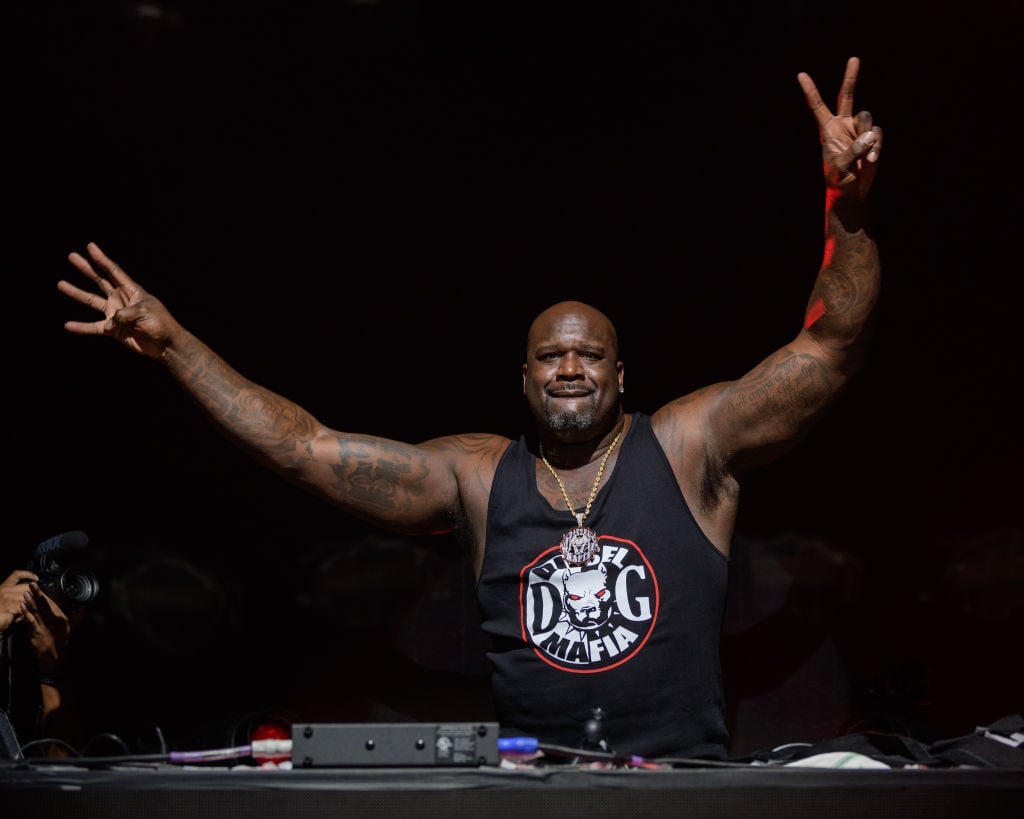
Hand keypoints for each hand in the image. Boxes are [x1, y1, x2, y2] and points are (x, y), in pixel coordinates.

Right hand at [0, 569, 36, 632]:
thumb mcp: (6, 605)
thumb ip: (16, 600)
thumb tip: (29, 600)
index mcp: (3, 588)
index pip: (16, 575)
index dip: (28, 574)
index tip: (36, 578)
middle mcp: (4, 590)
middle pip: (26, 587)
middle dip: (35, 593)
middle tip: (41, 601)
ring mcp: (6, 598)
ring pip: (26, 597)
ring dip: (32, 604)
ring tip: (36, 610)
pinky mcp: (9, 606)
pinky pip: (24, 607)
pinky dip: (27, 612)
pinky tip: (27, 617)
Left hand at [19, 582, 72, 676]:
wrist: (55, 658)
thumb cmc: (62, 644)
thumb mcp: (71, 629)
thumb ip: (76, 618)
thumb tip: (83, 609)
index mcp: (61, 617)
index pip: (52, 603)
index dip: (45, 595)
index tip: (40, 587)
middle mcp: (53, 620)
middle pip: (44, 604)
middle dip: (37, 593)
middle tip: (32, 584)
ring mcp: (44, 625)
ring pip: (36, 611)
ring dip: (30, 601)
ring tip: (26, 592)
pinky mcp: (37, 632)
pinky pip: (30, 620)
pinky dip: (26, 613)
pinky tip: (22, 607)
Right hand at [58, 242, 183, 358]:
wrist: (165, 344)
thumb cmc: (160, 324)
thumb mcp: (144, 313)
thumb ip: (124, 314)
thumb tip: (109, 322)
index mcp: (132, 291)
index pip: (113, 271)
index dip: (102, 259)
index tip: (90, 246)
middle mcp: (121, 299)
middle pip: (100, 281)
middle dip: (86, 269)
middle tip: (72, 256)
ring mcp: (116, 314)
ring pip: (92, 301)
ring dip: (77, 293)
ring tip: (61, 284)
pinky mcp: (114, 330)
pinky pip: (94, 327)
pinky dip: (81, 327)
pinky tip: (68, 325)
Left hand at [798, 56, 882, 197]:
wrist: (852, 192)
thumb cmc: (838, 181)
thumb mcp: (841, 167)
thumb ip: (853, 151)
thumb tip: (869, 136)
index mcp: (827, 130)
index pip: (817, 106)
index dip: (810, 91)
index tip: (801, 75)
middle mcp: (842, 126)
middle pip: (846, 96)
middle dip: (851, 77)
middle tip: (854, 58)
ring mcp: (857, 130)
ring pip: (867, 118)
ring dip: (868, 136)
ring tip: (866, 156)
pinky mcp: (871, 138)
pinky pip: (877, 133)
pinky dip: (876, 146)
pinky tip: (871, 160)